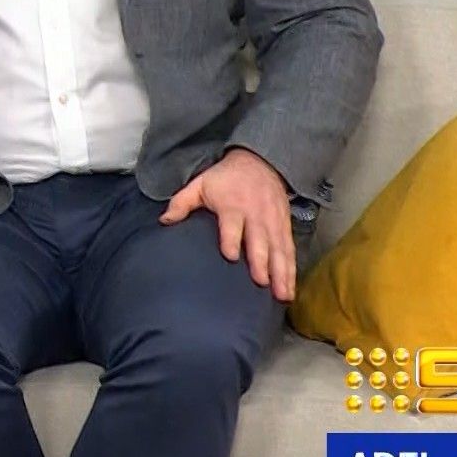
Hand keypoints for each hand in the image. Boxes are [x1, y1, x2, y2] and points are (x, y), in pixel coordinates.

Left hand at [159, 148, 296, 301]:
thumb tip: (164, 221)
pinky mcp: (284, 227)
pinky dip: (292, 270)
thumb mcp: (201, 184)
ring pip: (279, 250)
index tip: (230, 256)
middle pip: (259, 240)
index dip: (231, 239)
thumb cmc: (225, 177)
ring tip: (282, 295)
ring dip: (281, 273)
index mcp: (233, 205)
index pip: (232, 225)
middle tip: (261, 282)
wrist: (259, 161)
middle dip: (261, 262)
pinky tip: (289, 289)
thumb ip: (182, 202)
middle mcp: (256, 215)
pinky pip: (290, 251)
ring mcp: (273, 222)